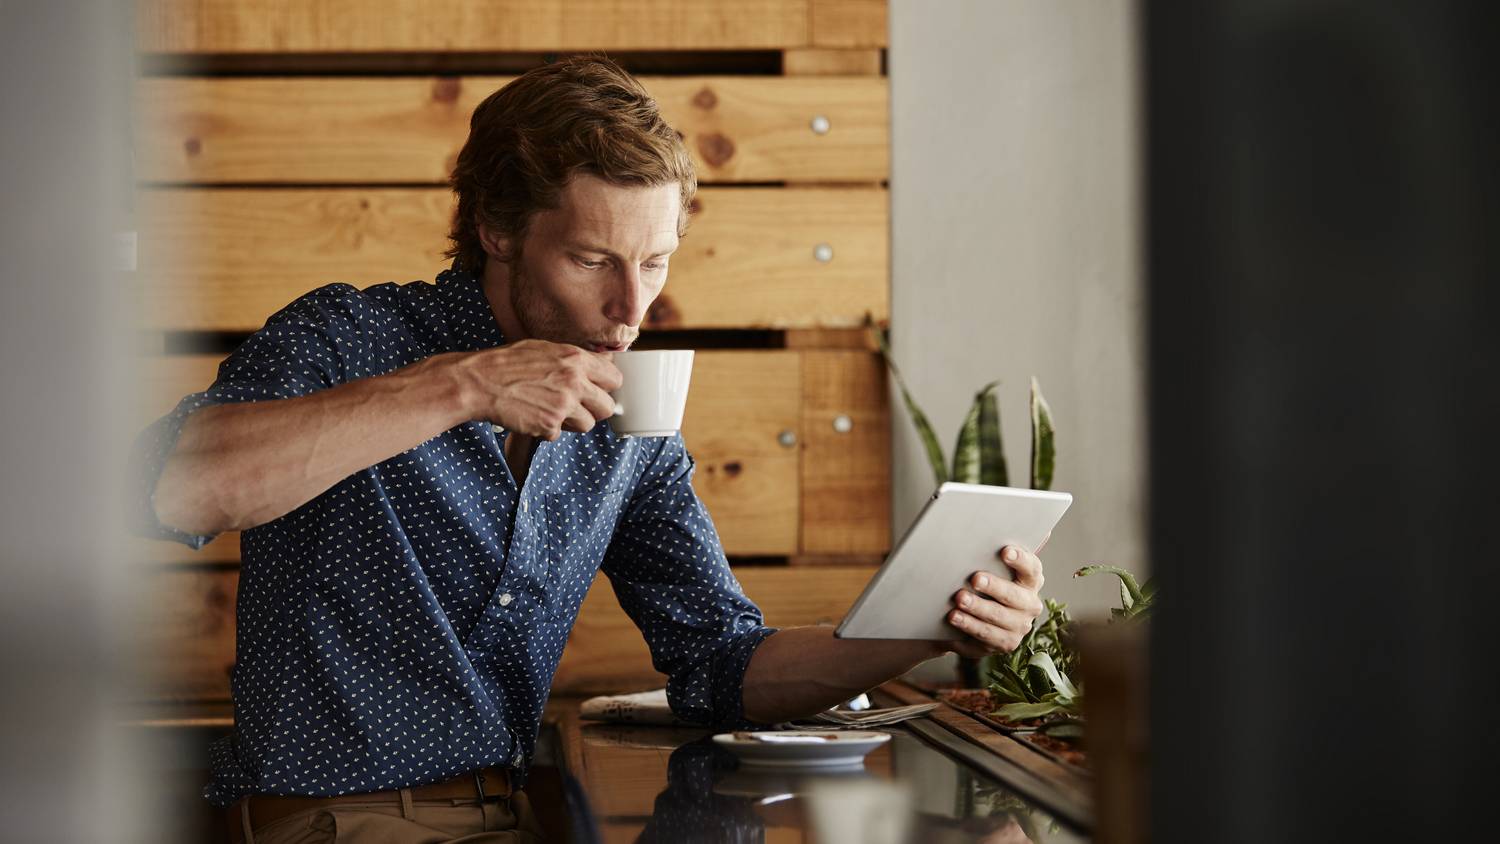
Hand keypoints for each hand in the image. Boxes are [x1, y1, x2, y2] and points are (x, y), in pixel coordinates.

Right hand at [450, 340, 622, 440]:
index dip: (606, 386)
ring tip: (553, 411)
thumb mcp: (544, 349)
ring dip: (573, 422)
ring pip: (588, 424)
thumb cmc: (506, 363)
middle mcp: (574, 382)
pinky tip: (533, 415)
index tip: (598, 390)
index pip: (615, 379)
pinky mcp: (548, 425)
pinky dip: (547, 429)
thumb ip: (573, 359)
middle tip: (580, 406)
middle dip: (595, 409)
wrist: (479, 382)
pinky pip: (559, 434)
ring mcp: (562, 406)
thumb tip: (598, 365)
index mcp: (575, 359)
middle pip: (607, 406)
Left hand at [942, 538, 1046, 658]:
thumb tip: (1021, 524)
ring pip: (998, 619)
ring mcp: (1018, 627)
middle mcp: (1030, 605)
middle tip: (974, 578)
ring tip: (957, 600)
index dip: (1021, 559)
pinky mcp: (1003, 645)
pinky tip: (953, 620)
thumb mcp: (989, 563)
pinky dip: (968, 629)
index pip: (1032, 568)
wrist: (970, 613)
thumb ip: (996, 546)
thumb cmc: (982, 579)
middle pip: (1015, 596)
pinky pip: (985, 639)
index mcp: (1031, 580)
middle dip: (994, 587)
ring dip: (978, 609)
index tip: (1005, 550)